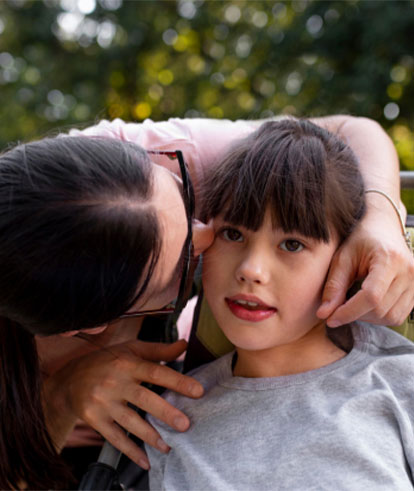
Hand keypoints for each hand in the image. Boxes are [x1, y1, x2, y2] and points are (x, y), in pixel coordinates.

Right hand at [47, 339, 202, 469]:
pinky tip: (146, 460)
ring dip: (150, 436)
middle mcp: (115, 382)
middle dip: (165, 412)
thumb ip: (159, 350)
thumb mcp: (131, 349)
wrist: (69, 379)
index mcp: (127, 363)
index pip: (156, 371)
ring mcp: (103, 402)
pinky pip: (114, 437)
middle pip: (143, 398)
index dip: (177, 381)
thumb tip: (185, 345)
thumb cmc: (107, 361)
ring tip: (169, 446)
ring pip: (129, 421)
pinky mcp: (94, 418)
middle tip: (185, 424)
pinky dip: (130, 450)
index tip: (198, 391)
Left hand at [317, 205, 413, 326]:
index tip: (330, 319)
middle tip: (337, 309)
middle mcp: (409, 271)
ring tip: (352, 305)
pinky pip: (399, 315)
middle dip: (355, 315)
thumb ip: (333, 286)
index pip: (371, 297)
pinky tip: (366, 305)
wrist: (382, 228)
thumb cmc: (360, 240)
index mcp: (390, 259)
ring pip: (391, 317)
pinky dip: (380, 316)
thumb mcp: (342, 258)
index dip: (349, 312)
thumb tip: (324, 314)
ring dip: (368, 318)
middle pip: (381, 309)